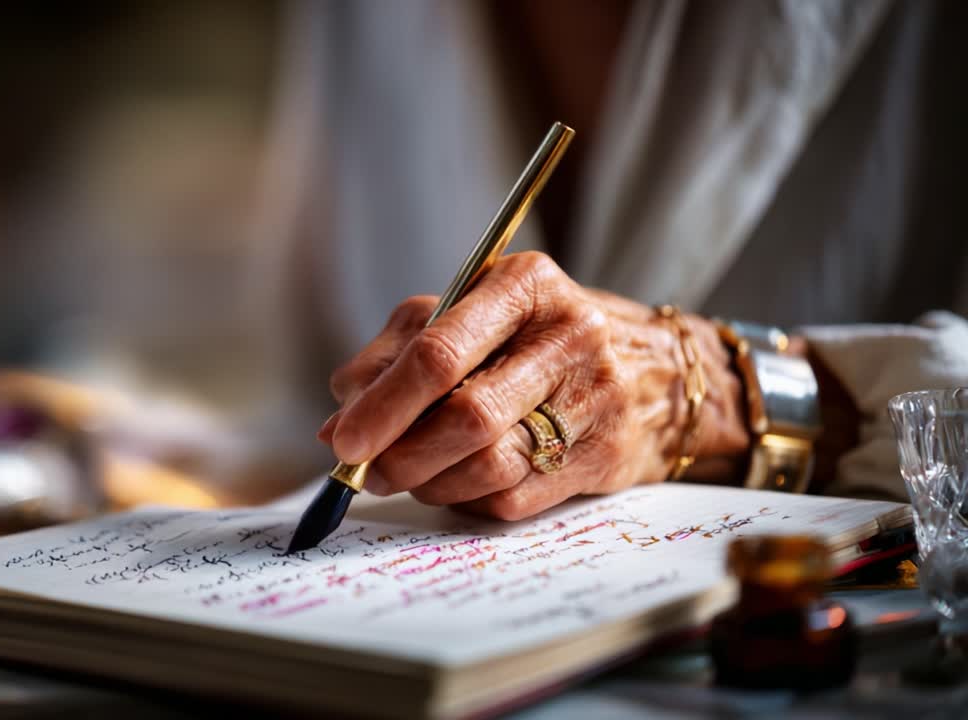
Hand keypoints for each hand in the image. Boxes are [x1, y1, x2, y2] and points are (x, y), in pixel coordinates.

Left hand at [319, 252, 750, 519]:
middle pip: (465, 417)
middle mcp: (567, 336)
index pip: (440, 352)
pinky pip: (511, 498)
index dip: (383, 404)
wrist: (656, 371)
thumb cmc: (537, 336)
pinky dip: (465, 499)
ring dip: (427, 482)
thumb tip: (336, 419)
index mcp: (524, 285)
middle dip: (399, 454)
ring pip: (487, 466)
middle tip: (362, 469)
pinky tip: (454, 483)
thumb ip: (398, 352)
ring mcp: (592, 400)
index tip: (342, 438)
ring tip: (402, 474)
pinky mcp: (604, 457)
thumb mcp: (472, 312)